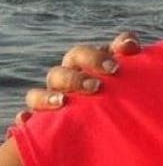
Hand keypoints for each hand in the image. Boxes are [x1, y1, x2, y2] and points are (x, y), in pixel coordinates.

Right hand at [14, 32, 141, 122]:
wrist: (123, 120)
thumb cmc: (127, 92)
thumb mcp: (132, 74)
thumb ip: (131, 54)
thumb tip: (128, 44)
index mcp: (86, 65)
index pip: (84, 55)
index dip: (97, 57)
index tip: (116, 68)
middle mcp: (67, 79)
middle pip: (60, 74)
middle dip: (76, 78)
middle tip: (96, 87)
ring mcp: (53, 99)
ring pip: (37, 94)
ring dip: (47, 97)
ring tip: (63, 102)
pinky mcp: (44, 121)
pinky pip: (27, 118)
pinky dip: (26, 117)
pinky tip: (29, 120)